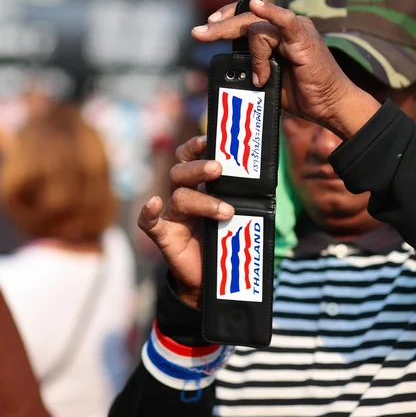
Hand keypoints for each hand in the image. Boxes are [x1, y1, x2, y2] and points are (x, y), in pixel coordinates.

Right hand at [137, 136, 233, 306]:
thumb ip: (243, 198)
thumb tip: (267, 181)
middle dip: (199, 168)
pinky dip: (147, 212)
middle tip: (219, 169)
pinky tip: (154, 203)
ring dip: (203, 201)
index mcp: (197, 186)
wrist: (217, 277)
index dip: (196, 146)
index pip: (190, 157)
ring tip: (227, 212)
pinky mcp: (165, 236)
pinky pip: (148, 223)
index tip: (210, 139)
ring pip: (178, 196)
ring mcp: (172, 216)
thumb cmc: (228, 239)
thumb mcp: (239, 214)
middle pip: (181, 172)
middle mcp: (182, 196)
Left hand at [193, 0, 380, 139]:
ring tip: (260, 79)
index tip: (205, 30)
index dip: (225, 20)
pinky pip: (284, 20)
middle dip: (220, 27)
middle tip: (198, 34)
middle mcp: (287, 26)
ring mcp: (296, 29)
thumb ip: (253, 68)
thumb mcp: (270, 80)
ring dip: (253, 54)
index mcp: (278, 34)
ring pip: (258, 27)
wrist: (330, 105)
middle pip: (247, 18)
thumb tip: (232, 68)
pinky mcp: (304, 38)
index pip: (247, 18)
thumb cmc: (305, 94)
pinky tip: (256, 6)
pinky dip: (270, 12)